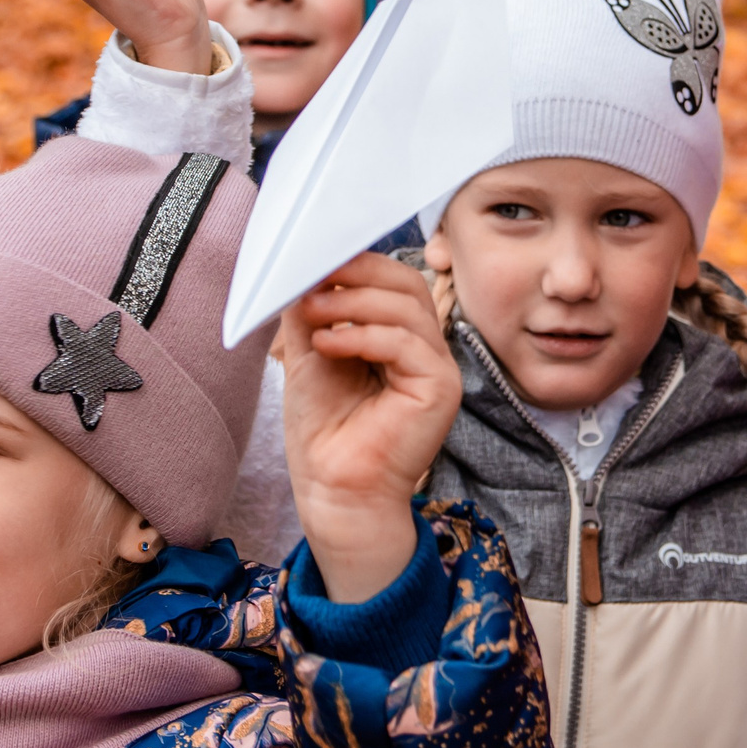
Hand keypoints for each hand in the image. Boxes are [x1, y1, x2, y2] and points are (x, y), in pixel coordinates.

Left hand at [277, 253, 461, 603]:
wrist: (333, 488)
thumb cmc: (325, 429)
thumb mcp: (311, 353)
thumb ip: (313, 310)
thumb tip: (305, 265)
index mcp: (401, 337)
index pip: (393, 281)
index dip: (357, 265)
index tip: (314, 259)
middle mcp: (426, 348)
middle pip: (407, 284)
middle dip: (358, 274)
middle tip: (314, 277)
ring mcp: (438, 368)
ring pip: (407, 308)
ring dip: (353, 303)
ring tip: (311, 311)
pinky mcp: (441, 388)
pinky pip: (408, 343)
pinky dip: (364, 336)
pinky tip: (327, 343)